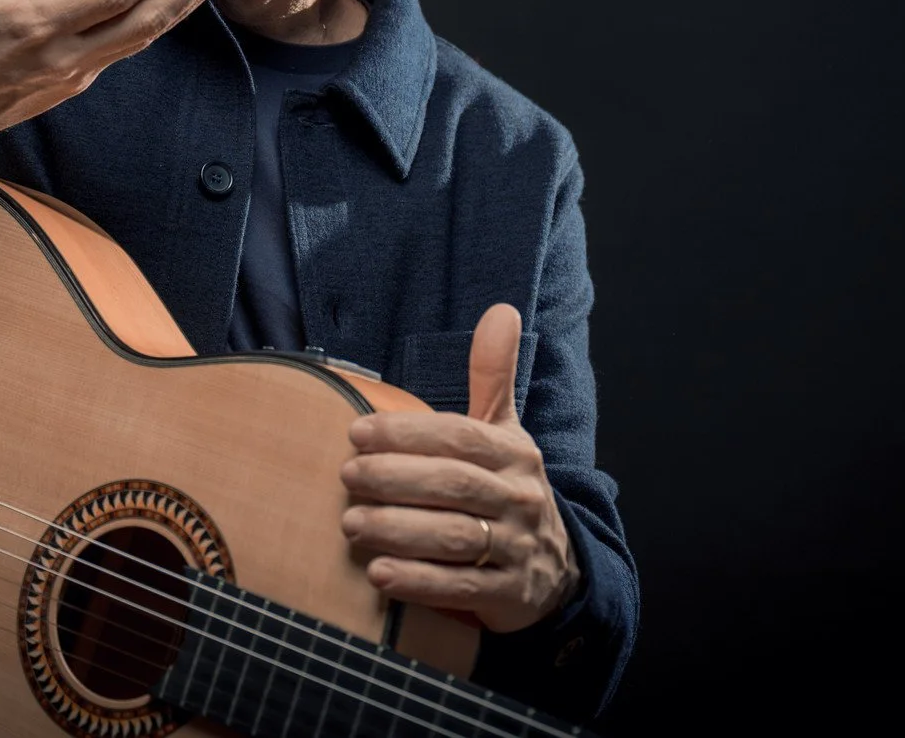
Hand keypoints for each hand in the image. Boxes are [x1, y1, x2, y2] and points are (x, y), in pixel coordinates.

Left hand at [340, 303, 577, 633]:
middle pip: (453, 485)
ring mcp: (517, 548)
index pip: (459, 437)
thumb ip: (494, 375)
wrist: (557, 569)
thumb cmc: (511, 489)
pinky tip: (378, 574)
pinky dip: (418, 581)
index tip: (356, 432)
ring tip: (350, 524)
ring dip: (398, 530)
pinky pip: (462, 589)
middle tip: (347, 476)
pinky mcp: (510, 595)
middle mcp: (520, 498)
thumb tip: (500, 310)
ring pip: (455, 537)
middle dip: (395, 479)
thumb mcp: (507, 431)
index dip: (407, 434)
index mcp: (513, 453)